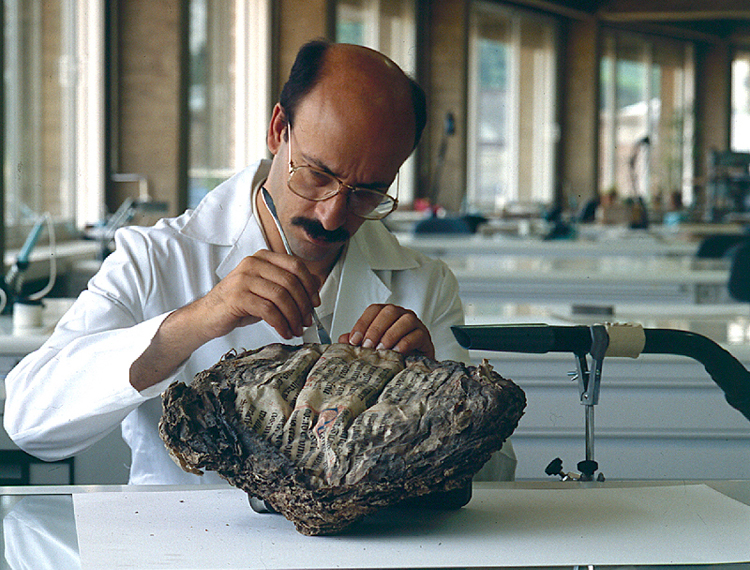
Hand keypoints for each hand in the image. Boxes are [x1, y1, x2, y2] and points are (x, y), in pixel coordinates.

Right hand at [186, 250, 321, 341]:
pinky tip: (284, 331)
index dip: (309, 285)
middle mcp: (253, 263)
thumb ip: (289, 284)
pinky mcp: (237, 296)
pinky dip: (281, 323)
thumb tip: (316, 284)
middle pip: (290, 282)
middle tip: (307, 321)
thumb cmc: (239, 303)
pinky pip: (268, 310)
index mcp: (263, 258)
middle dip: (303, 305)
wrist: (208, 315)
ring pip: (281, 296)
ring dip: (293, 317)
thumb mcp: (267, 290)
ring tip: (296, 329)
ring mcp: (244, 279)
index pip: (295, 266)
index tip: (315, 303)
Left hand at [338, 303, 434, 358]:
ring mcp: (415, 325)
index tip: (353, 340)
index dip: (362, 323)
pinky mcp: (425, 337)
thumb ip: (356, 342)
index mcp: (386, 314)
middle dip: (375, 329)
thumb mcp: (371, 347)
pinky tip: (396, 352)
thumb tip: (342, 340)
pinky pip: (417, 335)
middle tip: (367, 346)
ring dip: (390, 335)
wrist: (411, 366)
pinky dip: (405, 343)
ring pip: (405, 320)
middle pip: (389, 311)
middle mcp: (401, 315)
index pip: (374, 310)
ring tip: (381, 349)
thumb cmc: (390, 353)